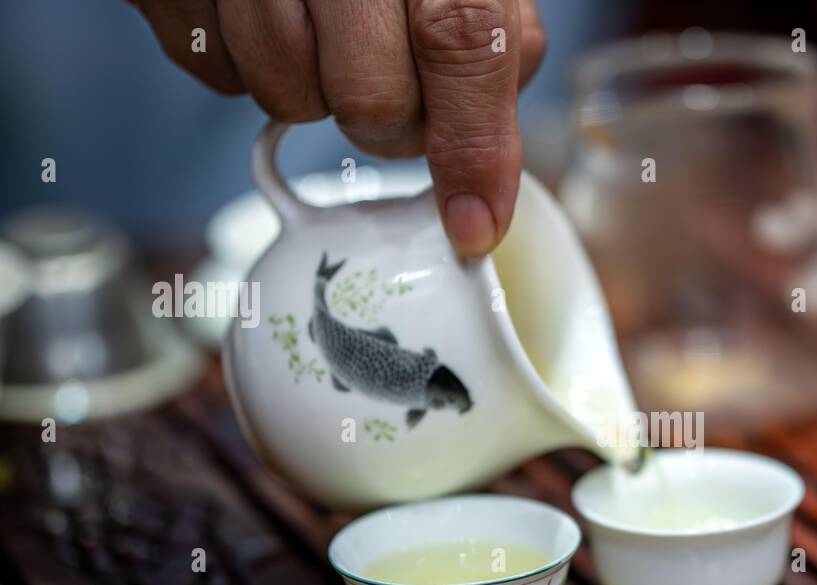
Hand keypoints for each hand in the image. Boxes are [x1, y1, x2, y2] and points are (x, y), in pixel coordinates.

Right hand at [131, 0, 545, 255]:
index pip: (462, 41)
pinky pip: (219, 76)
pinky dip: (241, 64)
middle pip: (373, 102)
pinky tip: (250, 10)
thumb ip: (490, 38)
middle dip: (387, 126)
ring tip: (311, 24)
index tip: (474, 225)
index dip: (472, 146)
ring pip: (291, 100)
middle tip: (381, 78)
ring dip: (310, 92)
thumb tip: (492, 156)